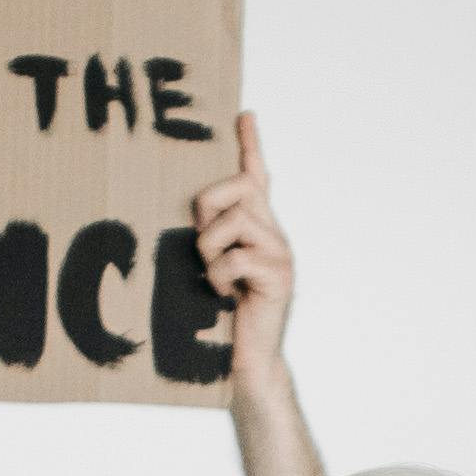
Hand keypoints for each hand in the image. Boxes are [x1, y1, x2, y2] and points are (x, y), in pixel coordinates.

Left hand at [190, 111, 293, 380]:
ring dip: (210, 248)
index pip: (258, 177)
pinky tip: (225, 294)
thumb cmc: (226, 316)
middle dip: (209, 206)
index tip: (245, 115)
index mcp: (259, 230)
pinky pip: (236, 257)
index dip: (251, 145)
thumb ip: (213, 239)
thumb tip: (195, 220)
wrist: (250, 359)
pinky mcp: (277, 277)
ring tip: (215, 276)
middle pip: (241, 186)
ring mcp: (280, 255)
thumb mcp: (215, 267)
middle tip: (202, 239)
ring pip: (235, 221)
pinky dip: (220, 277)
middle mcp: (275, 235)